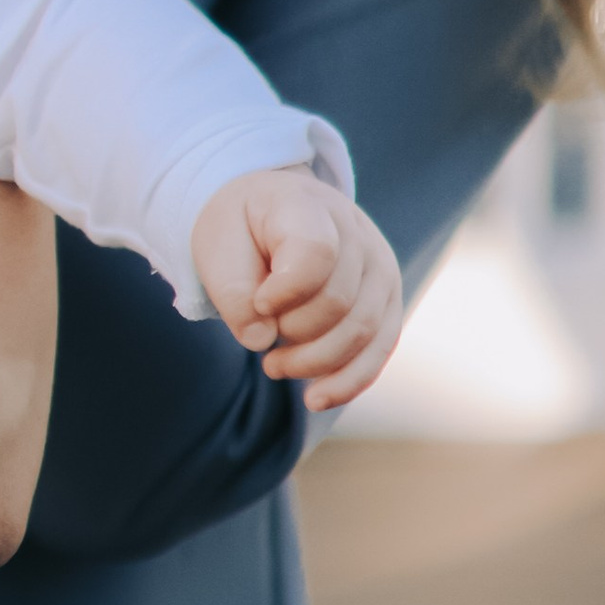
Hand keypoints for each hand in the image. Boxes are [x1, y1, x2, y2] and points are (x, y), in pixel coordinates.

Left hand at [190, 167, 403, 412]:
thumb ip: (232, 291)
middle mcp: (356, 232)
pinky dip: (349, 380)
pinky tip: (316, 399)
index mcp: (308, 205)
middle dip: (292, 334)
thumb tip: (262, 341)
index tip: (259, 302)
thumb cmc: (240, 230)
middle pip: (338, 302)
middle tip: (258, 337)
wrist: (269, 211)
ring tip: (273, 366)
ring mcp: (379, 266)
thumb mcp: (217, 246)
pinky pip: (380, 348)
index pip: (316, 253)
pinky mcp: (387, 300)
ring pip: (363, 331)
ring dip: (315, 363)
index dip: (286, 291)